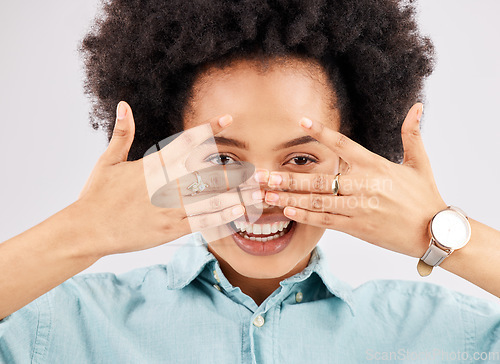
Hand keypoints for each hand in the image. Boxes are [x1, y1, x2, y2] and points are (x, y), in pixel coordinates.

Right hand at [75, 101, 254, 257]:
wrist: (87, 229)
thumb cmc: (97, 194)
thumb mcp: (108, 161)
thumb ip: (121, 134)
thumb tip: (123, 105)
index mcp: (152, 164)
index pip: (186, 141)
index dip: (209, 128)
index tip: (228, 119)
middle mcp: (165, 184)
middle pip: (208, 172)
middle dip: (234, 170)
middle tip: (255, 168)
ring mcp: (169, 208)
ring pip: (210, 198)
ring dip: (236, 194)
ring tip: (256, 191)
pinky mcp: (170, 228)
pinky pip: (202, 221)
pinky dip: (222, 216)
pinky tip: (238, 212)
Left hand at [261, 103, 447, 257]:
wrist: (433, 232)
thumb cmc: (425, 196)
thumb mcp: (420, 162)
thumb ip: (412, 134)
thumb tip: (417, 106)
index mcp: (374, 165)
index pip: (342, 144)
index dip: (320, 132)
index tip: (300, 121)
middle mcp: (363, 185)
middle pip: (319, 179)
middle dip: (287, 177)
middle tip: (261, 174)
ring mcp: (358, 208)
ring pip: (317, 201)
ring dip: (289, 197)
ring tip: (266, 193)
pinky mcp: (357, 227)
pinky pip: (326, 221)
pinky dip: (306, 216)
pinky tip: (287, 211)